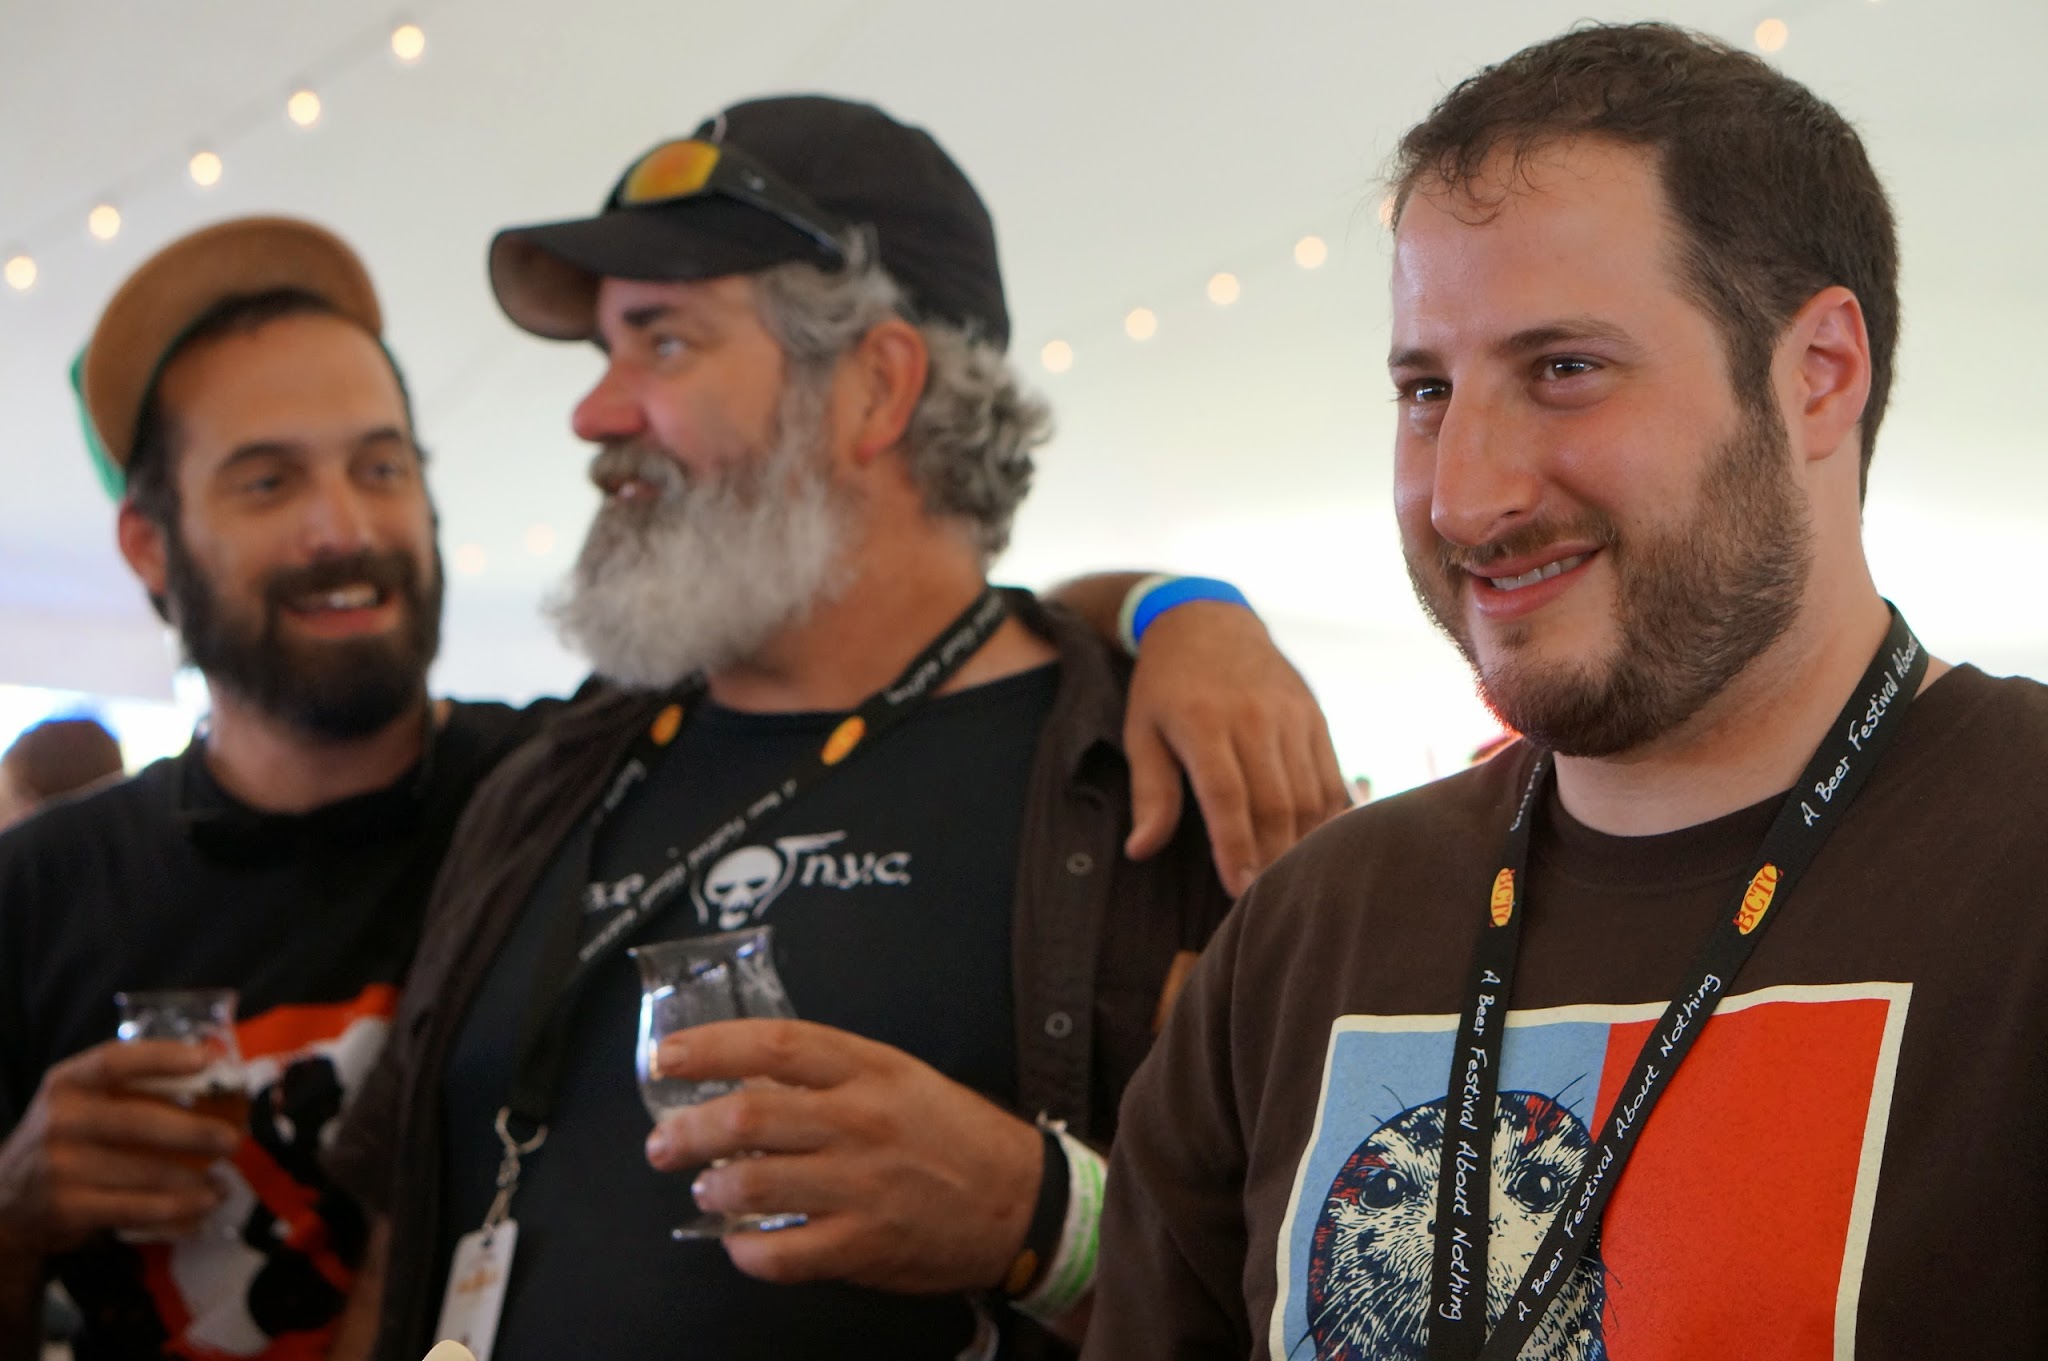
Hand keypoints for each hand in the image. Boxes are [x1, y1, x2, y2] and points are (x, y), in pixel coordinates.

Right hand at [0, 1040, 239, 1254]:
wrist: (7, 1200)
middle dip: (196, 1132)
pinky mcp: (67, 1208)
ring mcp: (60, 1167)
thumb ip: (131, 1086)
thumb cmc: (66, 1140)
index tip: (206, 1060)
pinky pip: (134, 1209)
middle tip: (232, 1140)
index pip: (114, 1061)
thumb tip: (212, 1067)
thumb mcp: (81, 1102)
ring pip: (144, 1172)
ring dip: (194, 1181)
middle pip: (140, 1121)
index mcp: (67, 1083)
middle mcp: (60, 1121)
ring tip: (224, 1184)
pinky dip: (175, 1210)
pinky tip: (201, 1207)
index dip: (162, 1057)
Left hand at [644, 1019, 1041, 1293]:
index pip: (776, 1045)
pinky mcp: (864, 1245)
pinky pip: (781, 1254)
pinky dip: (745, 1252)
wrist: (1019, 1199)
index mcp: (869, 1069)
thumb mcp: (896, 1077)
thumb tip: (743, 1081)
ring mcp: (862, 1186)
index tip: (665, 1057)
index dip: (711, 1048)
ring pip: (754, 1186)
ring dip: (712, 1191)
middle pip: (749, 1117)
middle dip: (687, 1131)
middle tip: (663, 1143)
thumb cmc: (950, 1132)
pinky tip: (740, 1243)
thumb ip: (827, 1076)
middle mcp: (861, 1121)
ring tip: (706, 1191)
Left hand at [1123, 600, 1348, 893]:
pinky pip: (1329, 775)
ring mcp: (1290, 715)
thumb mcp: (1141, 731)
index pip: (1227, 797)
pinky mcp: (1314, 716)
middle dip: (1273, 858)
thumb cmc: (1166, 685)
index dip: (1235, 847)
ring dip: (1303, 844)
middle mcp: (1253, 717)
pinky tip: (1318, 848)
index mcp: (1203, 721)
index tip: (1239, 891)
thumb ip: (1150, 793)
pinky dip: (1328, 816)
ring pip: (1309, 793)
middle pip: (1274, 801)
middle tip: (1266, 901)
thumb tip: (1141, 851)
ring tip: (1292, 883)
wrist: (1208, 619)